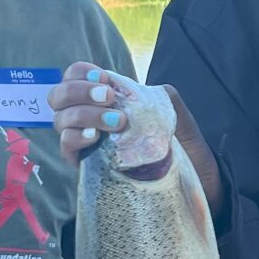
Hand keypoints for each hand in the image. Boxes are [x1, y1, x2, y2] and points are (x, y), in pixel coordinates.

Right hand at [48, 63, 225, 216]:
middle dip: (78, 91)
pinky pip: (66, 147)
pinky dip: (76, 136)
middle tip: (107, 98)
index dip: (81, 73)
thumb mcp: (179, 117)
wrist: (200, 185)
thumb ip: (163, 97)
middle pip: (59, 97)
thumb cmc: (186, 150)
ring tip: (116, 122)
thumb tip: (144, 88)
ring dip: (83, 113)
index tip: (103, 79)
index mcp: (108, 103)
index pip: (76, 77)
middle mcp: (90, 120)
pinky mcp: (87, 168)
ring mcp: (86, 144)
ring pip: (61, 120)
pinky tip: (95, 136)